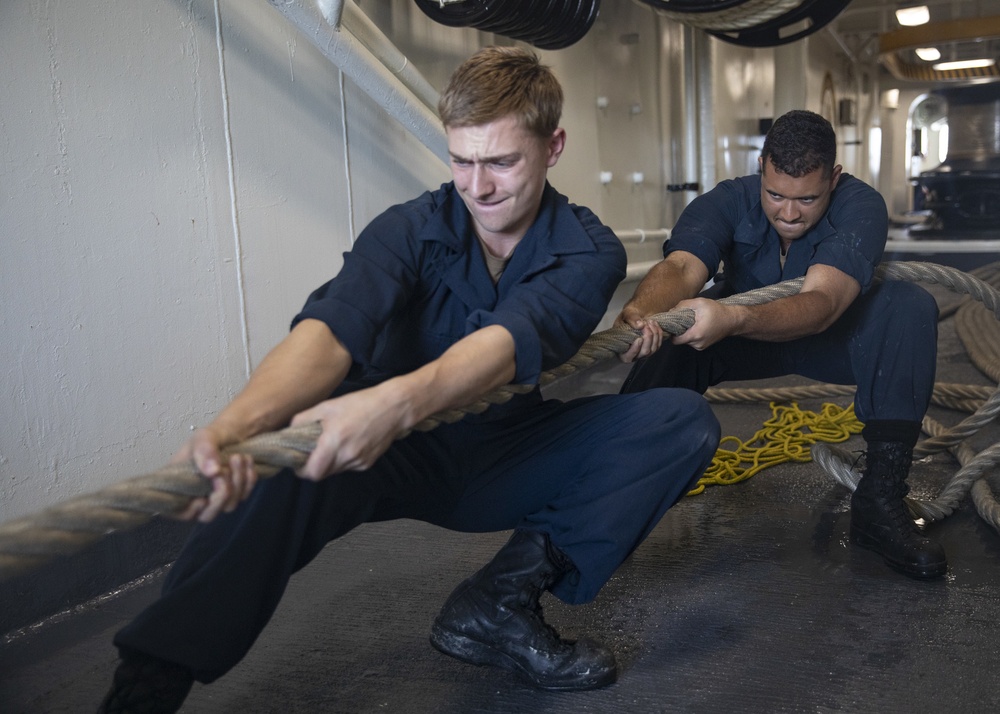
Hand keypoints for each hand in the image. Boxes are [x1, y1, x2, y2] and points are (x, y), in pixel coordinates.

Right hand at [170, 426, 258, 522]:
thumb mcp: (204, 437)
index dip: (190, 511)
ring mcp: (217, 497)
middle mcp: (196, 495)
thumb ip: (205, 451)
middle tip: (225, 470)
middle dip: (220, 495)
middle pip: (207, 515)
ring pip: (229, 506)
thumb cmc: (212, 436)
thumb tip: (212, 472)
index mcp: (180, 485)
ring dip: (237, 482)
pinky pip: (244, 496)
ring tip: (238, 457)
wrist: (234, 432)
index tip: (202, 498)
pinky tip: (248, 462)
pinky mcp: (235, 494)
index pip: (178, 512)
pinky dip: (248, 480)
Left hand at [291, 384, 405, 479]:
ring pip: (335, 471)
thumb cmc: (360, 403)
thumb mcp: (327, 406)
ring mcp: (359, 462)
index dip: (302, 470)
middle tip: (312, 451)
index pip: (312, 472)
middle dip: (314, 466)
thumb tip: (289, 431)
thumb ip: (304, 419)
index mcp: (334, 441)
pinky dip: (343, 459)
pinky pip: (348, 466)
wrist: (393, 408)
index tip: (299, 461)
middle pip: (322, 474)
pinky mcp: (368, 463)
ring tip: (332, 444)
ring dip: (329, 462)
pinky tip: (348, 443)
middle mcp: (347, 456)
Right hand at [615, 307, 664, 362]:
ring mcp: (645, 352)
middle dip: (648, 337)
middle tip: (645, 324)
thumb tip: (640, 325)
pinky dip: (659, 333)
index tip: (639, 339)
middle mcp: (634, 354)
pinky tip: (654, 324)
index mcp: (622, 350)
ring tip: (650, 321)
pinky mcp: (653, 348)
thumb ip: (631, 319)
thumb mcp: (626, 314)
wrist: (636, 316)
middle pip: (644, 352)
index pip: (628, 357)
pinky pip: (659, 344)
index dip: (634, 350)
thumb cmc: (628, 317)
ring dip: (654, 334)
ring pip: (653, 349)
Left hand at [671, 297, 735, 349]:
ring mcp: (701, 347)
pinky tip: (697, 326)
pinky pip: (692, 341)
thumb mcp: (699, 303)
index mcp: (696, 335)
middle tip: (683, 320)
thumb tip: (671, 311)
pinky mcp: (703, 346)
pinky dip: (692, 334)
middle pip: (680, 340)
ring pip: (686, 340)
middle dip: (680, 330)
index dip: (671, 332)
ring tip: (692, 322)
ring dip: (686, 332)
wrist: (732, 320)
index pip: (675, 340)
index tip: (673, 324)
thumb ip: (683, 305)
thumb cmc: (717, 311)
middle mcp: (697, 344)